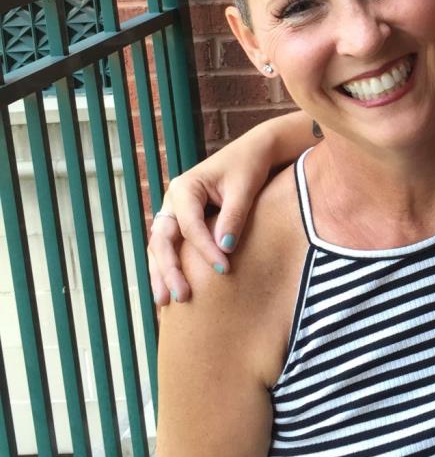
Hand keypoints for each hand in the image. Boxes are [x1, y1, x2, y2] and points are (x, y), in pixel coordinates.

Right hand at [147, 148, 270, 304]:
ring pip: (160, 247)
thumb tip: (225, 247)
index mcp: (184, 188)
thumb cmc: (248, 167)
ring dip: (161, 273)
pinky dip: (169, 267)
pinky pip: (172, 247)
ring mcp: (175, 213)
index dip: (204, 249)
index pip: (189, 226)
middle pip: (162, 239)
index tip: (223, 268)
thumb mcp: (244, 189)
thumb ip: (233, 216)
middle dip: (169, 269)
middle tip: (181, 296)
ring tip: (165, 302)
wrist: (252, 153)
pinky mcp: (183, 223)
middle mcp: (173, 201)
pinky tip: (171, 289)